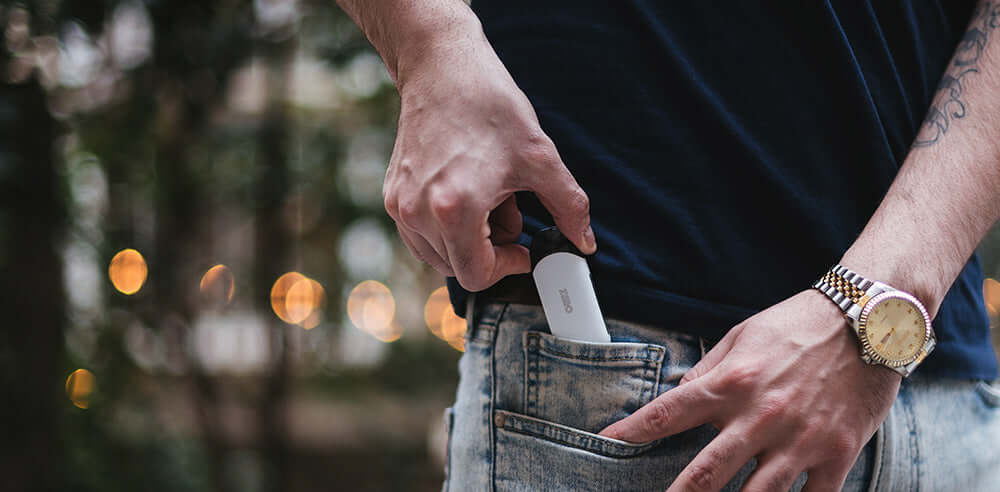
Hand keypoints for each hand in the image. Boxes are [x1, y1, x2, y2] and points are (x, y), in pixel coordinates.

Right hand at [382, 29, 595, 290]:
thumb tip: (585, 242)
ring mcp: (400, 205)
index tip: (524, 249)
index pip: (477, 276)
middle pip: (459, 268)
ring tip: (489, 196)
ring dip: (469, 239)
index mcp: (455, 209)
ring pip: (439, 254)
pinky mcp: (393, 196)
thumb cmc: (488, 106)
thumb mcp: (541, 158)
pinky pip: (422, 234)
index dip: (509, 267)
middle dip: (491, 249)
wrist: (443, 68)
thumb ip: (569, 207)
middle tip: (510, 211)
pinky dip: (447, 226)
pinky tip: (466, 190)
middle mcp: (419, 212)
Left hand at [599, 290, 900, 491]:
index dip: (632, 432)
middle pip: (706, 473)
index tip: (606, 444)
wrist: (871, 321)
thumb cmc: (799, 325)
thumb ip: (708, 370)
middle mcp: (760, 416)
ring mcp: (799, 440)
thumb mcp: (742, 336)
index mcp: (732, 383)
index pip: (668, 413)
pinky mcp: (836, 454)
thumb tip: (678, 393)